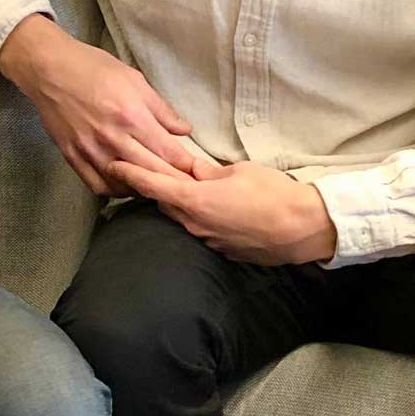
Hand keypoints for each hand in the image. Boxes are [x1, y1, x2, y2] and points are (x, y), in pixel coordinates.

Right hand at [0, 14, 195, 196]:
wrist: (49, 69)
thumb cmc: (94, 68)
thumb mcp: (134, 80)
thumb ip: (161, 109)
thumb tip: (185, 130)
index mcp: (132, 116)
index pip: (168, 153)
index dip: (185, 165)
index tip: (195, 170)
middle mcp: (112, 138)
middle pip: (150, 172)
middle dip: (170, 181)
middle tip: (182, 185)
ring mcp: (90, 151)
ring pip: (124, 185)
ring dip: (143, 188)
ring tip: (154, 185)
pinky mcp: (72, 157)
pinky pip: (98, 186)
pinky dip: (115, 191)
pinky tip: (124, 185)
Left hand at [107, 158, 338, 264]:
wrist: (302, 229)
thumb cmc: (273, 193)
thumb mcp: (239, 171)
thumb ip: (210, 171)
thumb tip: (194, 170)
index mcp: (195, 199)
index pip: (152, 185)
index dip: (130, 173)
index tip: (112, 164)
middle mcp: (194, 224)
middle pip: (164, 203)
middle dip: (156, 187)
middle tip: (151, 170)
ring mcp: (207, 240)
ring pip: (182, 218)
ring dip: (178, 204)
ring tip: (182, 188)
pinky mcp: (222, 251)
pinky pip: (201, 231)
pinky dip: (199, 218)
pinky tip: (214, 209)